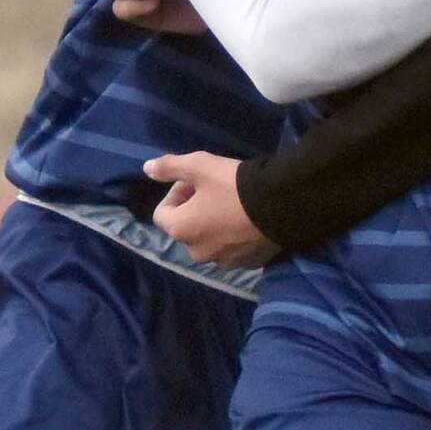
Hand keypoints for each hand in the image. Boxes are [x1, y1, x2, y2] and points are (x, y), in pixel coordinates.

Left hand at [144, 151, 280, 268]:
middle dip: (195, 209)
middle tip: (217, 190)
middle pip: (187, 228)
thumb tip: (146, 168)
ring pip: (210, 240)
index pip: (163, 213)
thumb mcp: (202, 166)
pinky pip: (233, 249)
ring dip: (215, 225)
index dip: (176, 192)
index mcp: (181, 229)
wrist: (284, 205)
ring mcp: (223, 261)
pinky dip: (235, 236)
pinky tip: (251, 220)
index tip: (196, 180)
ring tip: (236, 205)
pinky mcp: (248, 263)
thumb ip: (171, 166)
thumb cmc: (236, 185)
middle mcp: (197, 252)